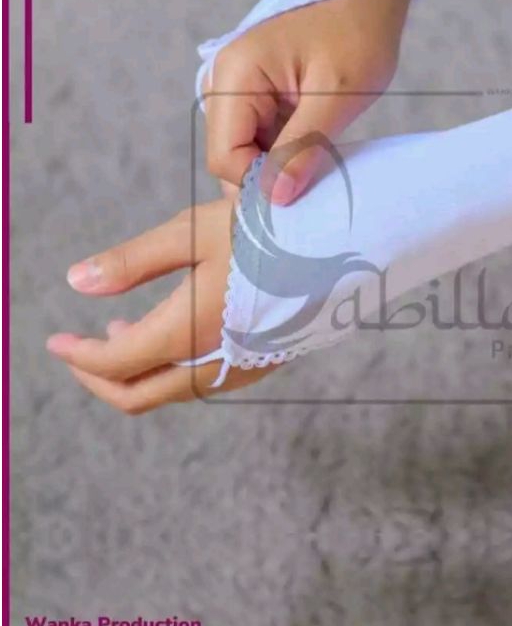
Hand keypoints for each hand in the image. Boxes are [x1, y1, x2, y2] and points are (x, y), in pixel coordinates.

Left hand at [46, 201, 275, 413]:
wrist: (344, 245)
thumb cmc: (269, 230)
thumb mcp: (193, 232)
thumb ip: (132, 262)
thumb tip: (75, 282)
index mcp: (188, 329)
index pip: (115, 363)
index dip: (77, 357)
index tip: (55, 342)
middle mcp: (214, 361)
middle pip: (139, 395)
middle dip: (100, 378)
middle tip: (79, 350)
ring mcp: (243, 367)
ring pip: (174, 391)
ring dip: (138, 373)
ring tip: (123, 333)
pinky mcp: (264, 361)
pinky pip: (205, 381)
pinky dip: (174, 369)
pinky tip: (175, 332)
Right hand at [203, 0, 410, 202]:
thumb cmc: (357, 34)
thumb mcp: (337, 96)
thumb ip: (302, 148)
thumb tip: (275, 197)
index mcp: (234, 75)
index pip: (225, 157)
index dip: (259, 186)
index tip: (300, 198)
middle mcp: (223, 82)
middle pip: (230, 158)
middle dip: (267, 179)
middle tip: (313, 186)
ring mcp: (236, 89)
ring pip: (245, 154)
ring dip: (278, 168)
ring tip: (318, 165)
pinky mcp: (254, 96)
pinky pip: (259, 140)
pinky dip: (284, 154)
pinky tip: (313, 153)